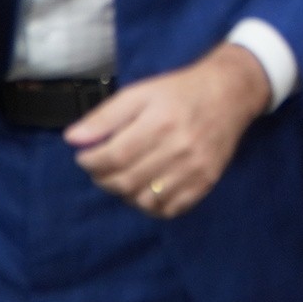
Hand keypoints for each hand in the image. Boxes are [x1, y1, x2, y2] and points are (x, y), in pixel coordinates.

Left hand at [64, 43, 270, 217]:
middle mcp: (179, 148)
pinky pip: (170, 209)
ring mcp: (195, 169)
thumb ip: (105, 116)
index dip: (91, 162)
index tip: (85, 157)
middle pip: (127, 182)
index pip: (113, 157)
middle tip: (100, 168)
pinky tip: (145, 189)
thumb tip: (73, 139)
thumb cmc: (180, 91)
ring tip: (123, 177)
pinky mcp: (206, 182)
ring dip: (125, 194)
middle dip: (103, 179)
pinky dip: (151, 206)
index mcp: (160, 122)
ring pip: (146, 200)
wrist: (229, 94)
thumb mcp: (139, 92)